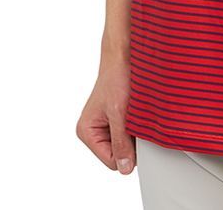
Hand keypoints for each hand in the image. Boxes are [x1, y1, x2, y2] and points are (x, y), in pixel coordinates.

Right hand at [76, 54, 135, 174]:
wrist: (124, 54)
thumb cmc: (117, 76)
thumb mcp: (119, 113)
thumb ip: (121, 142)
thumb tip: (125, 168)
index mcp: (86, 132)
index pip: (111, 161)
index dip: (126, 151)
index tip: (133, 131)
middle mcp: (93, 130)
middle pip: (118, 153)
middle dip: (130, 139)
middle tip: (134, 118)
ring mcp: (106, 125)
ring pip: (126, 143)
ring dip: (134, 130)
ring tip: (134, 111)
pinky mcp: (117, 118)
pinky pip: (130, 132)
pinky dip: (136, 124)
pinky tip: (136, 110)